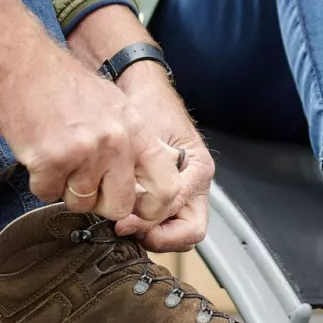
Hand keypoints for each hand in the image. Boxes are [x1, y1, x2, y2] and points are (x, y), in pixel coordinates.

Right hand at [0, 0, 178, 222]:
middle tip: (83, 181)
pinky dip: (40, 181)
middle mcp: (117, 143)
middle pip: (119, 207)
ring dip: (65, 188)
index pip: (167, 187)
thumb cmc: (64, 85)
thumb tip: (143, 183)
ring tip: (58, 156)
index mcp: (137, 130)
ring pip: (80, 204)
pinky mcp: (52, 160)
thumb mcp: (117, 107)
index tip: (137, 211)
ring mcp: (85, 152)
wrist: (23, 64)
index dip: (152, 208)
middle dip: (99, 203)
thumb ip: (134, 144)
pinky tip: (39, 154)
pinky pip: (47, 194)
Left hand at [110, 65, 214, 251]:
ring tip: (123, 222)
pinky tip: (123, 214)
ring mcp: (183, 190)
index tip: (124, 222)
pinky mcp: (166, 191)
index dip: (152, 224)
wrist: (138, 85)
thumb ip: (143, 176)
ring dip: (151, 233)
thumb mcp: (146, 139)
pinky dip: (145, 223)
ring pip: (177, 231)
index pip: (184, 216)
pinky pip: (163, 220)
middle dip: (159, 237)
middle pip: (189, 232)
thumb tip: (131, 214)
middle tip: (127, 229)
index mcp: (199, 170)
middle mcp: (196, 184)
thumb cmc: (146, 104)